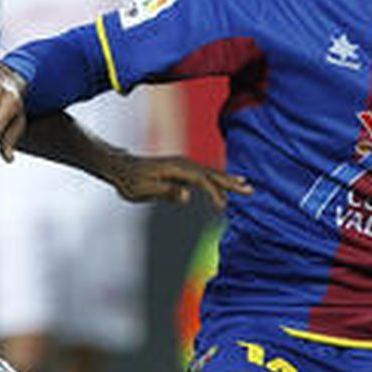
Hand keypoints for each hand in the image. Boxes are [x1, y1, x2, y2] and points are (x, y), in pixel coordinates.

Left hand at [102, 152, 252, 208]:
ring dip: (229, 180)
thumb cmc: (130, 181)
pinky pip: (204, 174)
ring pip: (210, 173)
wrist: (121, 167)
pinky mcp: (182, 169)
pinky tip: (226, 184)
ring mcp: (183, 165)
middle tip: (250, 190)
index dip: (214, 193)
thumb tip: (186, 196)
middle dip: (231, 183)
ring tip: (245, 186)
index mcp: (176, 169)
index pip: (201, 181)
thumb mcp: (143, 190)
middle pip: (212, 174)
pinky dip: (218, 179)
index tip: (223, 207)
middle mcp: (183, 164)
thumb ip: (165, 192)